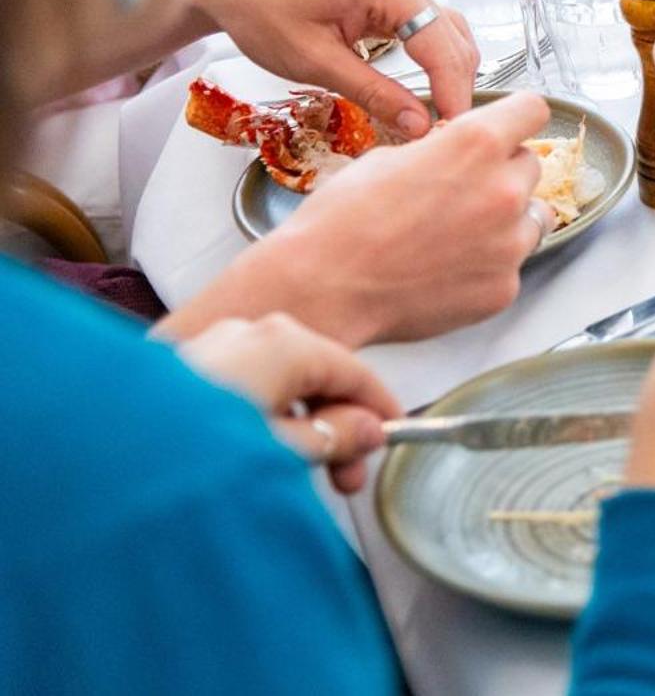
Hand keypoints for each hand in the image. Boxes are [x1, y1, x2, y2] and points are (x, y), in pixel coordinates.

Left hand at [176, 312, 401, 493]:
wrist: (103, 458)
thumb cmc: (196, 453)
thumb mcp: (284, 451)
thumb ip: (335, 437)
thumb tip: (367, 429)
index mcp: (283, 342)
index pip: (354, 370)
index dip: (380, 409)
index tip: (393, 438)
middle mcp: (248, 332)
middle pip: (315, 374)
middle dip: (337, 427)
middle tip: (345, 478)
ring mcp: (211, 345)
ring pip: (278, 382)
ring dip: (298, 426)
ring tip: (298, 475)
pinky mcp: (181, 367)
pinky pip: (243, 386)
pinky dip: (262, 417)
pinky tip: (257, 456)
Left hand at [193, 0, 478, 135]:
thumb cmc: (262, 12)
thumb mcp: (316, 62)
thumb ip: (372, 93)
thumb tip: (419, 126)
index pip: (443, 48)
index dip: (454, 94)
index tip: (452, 133)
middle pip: (454, 41)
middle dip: (456, 87)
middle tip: (445, 133)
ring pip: (448, 34)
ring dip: (449, 74)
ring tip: (438, 115)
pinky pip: (429, 28)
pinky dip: (435, 59)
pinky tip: (426, 87)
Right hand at [251, 91, 554, 342]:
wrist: (324, 286)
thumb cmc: (342, 220)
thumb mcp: (388, 158)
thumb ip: (440, 150)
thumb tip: (455, 151)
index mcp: (476, 145)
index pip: (532, 110)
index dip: (517, 118)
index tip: (510, 127)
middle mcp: (504, 190)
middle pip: (530, 166)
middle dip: (502, 172)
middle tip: (462, 191)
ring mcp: (509, 243)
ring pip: (531, 217)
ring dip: (505, 219)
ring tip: (456, 234)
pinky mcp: (504, 286)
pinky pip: (510, 264)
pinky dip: (488, 265)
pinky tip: (446, 270)